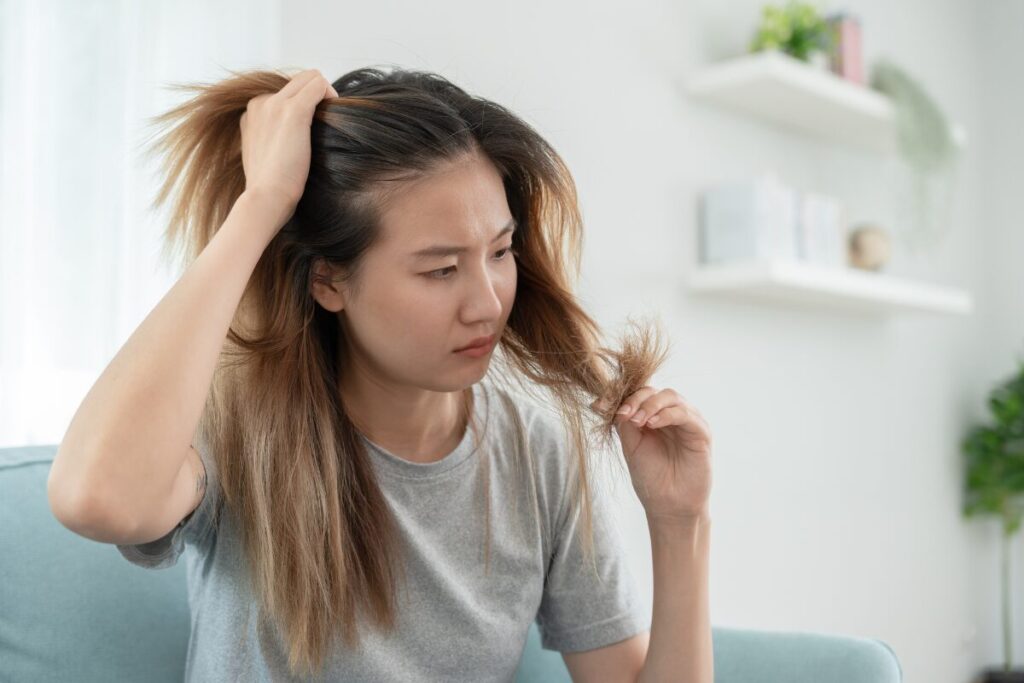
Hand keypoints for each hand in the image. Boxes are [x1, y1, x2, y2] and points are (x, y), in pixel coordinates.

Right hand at [239, 69, 337, 217]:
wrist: (266, 198)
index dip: (305, 103)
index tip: (314, 124)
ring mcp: (274, 104)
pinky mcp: (292, 111)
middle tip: (328, 117)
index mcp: (252, 113)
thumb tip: (297, 137)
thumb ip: (275, 139)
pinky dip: (330, 94)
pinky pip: (318, 84)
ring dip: (325, 93)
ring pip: (310, 77)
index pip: (285, 91)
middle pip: (298, 79)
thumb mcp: (267, 156)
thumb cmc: (271, 187)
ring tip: (331, 116)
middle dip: (317, 94)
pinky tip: (335, 111)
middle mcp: (260, 103)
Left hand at [597, 386, 712, 522]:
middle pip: (653, 391)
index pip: (638, 394)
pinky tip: (651, 424)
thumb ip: (624, 424)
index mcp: (653, 416)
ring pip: (670, 396)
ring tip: (636, 420)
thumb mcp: (632, 447)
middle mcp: (671, 415)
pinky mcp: (701, 432)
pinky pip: (685, 414)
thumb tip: (605, 403)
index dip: (620, 396)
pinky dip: (666, 414)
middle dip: (635, 399)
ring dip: (650, 405)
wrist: (668, 506)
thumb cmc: (651, 478)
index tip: (600, 406)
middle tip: (622, 413)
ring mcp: (688, 422)